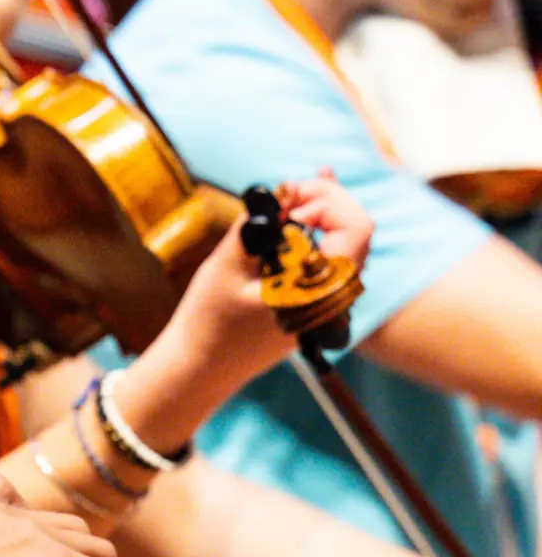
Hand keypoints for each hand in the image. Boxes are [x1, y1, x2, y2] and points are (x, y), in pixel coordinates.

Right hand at [166, 172, 372, 388]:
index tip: (289, 197)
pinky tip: (299, 212)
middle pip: (355, 232)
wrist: (200, 368)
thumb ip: (257, 225)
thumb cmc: (208, 320)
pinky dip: (316, 234)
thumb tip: (284, 189)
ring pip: (344, 246)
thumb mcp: (226, 265)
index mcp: (319, 290)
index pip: (355, 228)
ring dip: (322, 214)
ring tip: (295, 190)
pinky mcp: (316, 307)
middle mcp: (334, 300)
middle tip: (286, 191)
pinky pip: (330, 263)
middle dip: (325, 200)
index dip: (328, 199)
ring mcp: (328, 306)